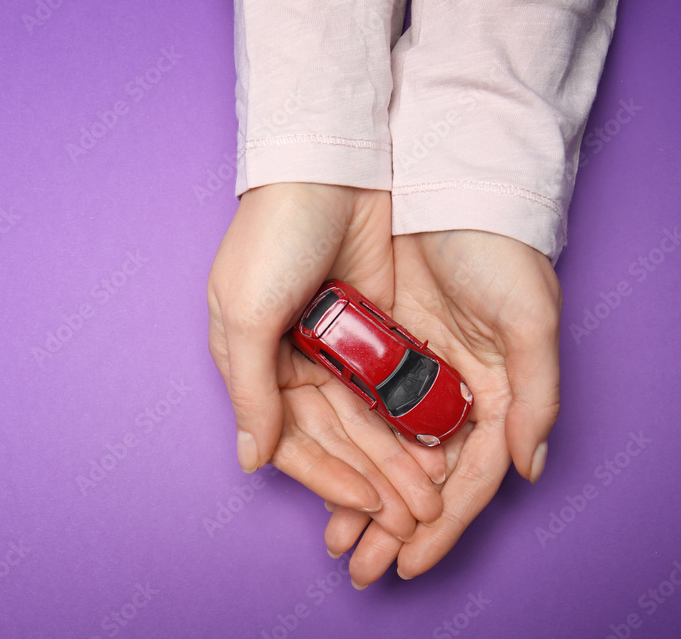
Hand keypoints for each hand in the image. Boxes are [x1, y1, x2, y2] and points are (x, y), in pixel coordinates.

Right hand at [207, 183, 445, 536]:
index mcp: (254, 363)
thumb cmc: (272, 237)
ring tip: (428, 494)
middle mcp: (292, 362)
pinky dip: (409, 417)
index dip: (325, 476)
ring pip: (366, 418)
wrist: (328, 167)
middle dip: (370, 476)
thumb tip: (252, 460)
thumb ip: (252, 391)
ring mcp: (335, 346)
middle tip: (409, 514)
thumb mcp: (246, 314)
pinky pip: (392, 385)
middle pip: (334, 437)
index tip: (366, 504)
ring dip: (394, 458)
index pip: (288, 439)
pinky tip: (434, 446)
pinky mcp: (374, 327)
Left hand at [323, 230, 560, 584]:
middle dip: (392, 521)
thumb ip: (535, 397)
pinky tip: (327, 472)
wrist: (447, 181)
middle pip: (422, 472)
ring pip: (386, 446)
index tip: (409, 561)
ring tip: (337, 532)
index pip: (468, 477)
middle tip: (360, 561)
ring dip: (364, 490)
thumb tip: (527, 469)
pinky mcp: (376, 342)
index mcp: (498, 392)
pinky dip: (347, 441)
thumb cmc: (498, 249)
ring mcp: (414, 367)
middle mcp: (455, 388)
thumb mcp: (529, 319)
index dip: (442, 524)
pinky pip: (359, 404)